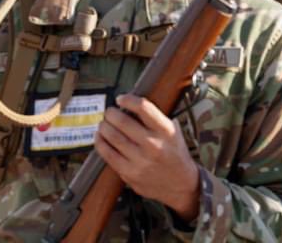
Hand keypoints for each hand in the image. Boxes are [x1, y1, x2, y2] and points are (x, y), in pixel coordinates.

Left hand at [95, 94, 199, 220]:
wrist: (180, 183)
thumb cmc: (175, 154)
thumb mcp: (174, 131)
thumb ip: (157, 119)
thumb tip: (133, 105)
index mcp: (166, 130)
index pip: (144, 108)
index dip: (128, 100)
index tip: (121, 98)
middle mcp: (153, 144)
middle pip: (123, 122)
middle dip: (111, 113)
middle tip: (109, 111)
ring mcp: (140, 160)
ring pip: (113, 137)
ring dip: (104, 127)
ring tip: (103, 123)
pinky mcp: (129, 173)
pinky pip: (109, 155)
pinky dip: (101, 143)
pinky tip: (100, 137)